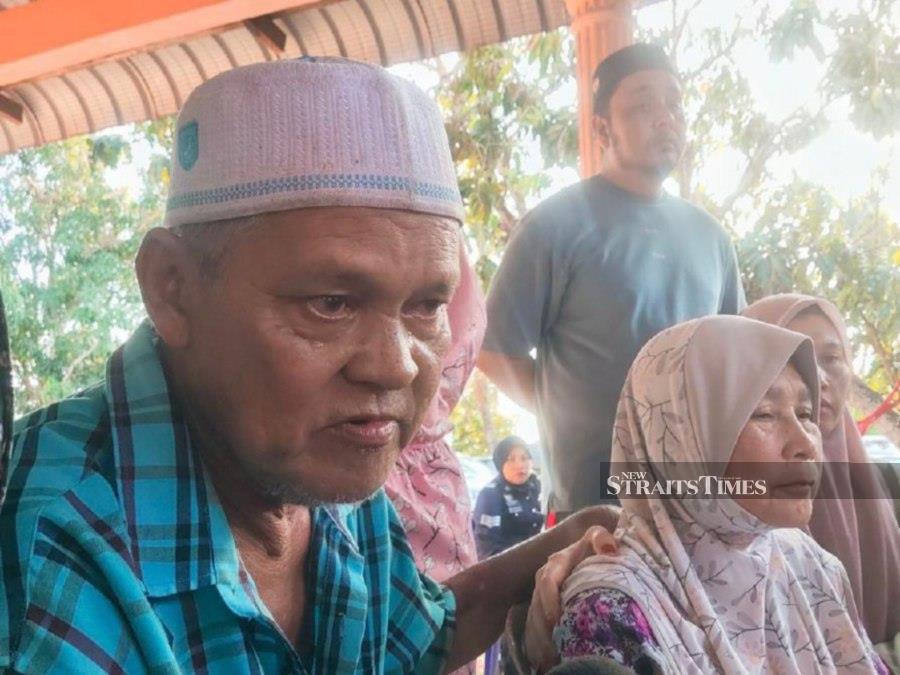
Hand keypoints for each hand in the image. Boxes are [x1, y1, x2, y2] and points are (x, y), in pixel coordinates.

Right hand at [524, 516, 618, 672]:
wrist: (593, 548)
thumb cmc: (597, 545)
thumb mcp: (599, 537)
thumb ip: (602, 538)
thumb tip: (608, 548)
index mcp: (557, 562)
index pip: (547, 581)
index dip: (549, 602)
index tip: (558, 622)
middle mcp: (545, 578)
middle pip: (536, 605)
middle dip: (543, 630)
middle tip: (555, 651)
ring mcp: (542, 595)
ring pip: (532, 619)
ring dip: (539, 641)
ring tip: (551, 661)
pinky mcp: (543, 608)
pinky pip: (533, 627)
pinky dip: (537, 645)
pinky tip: (545, 662)